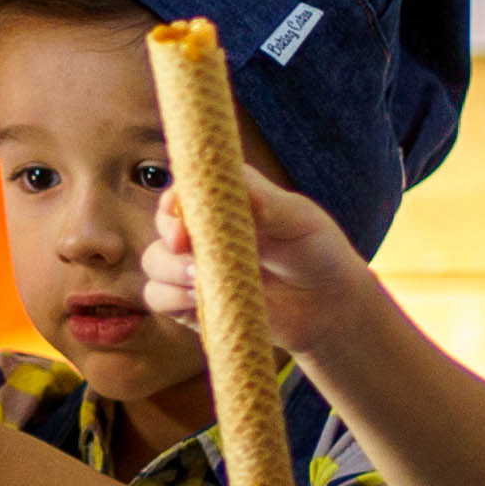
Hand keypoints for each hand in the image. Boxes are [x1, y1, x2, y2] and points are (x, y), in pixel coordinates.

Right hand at [143, 174, 372, 358]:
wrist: (331, 308)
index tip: (180, 215)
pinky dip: (171, 298)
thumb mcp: (298, 217)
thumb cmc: (317, 252)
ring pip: (154, 263)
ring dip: (169, 270)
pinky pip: (159, 299)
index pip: (183, 191)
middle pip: (161, 225)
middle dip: (167, 236)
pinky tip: (200, 300)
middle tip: (185, 248)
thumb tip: (228, 178)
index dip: (172, 200)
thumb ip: (261, 198)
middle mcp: (204, 234)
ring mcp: (196, 269)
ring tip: (201, 280)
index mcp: (224, 205)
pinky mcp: (193, 305)